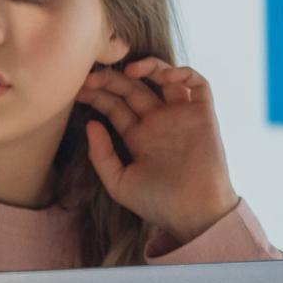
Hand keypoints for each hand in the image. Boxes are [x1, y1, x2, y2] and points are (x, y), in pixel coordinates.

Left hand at [80, 57, 238, 243]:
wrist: (194, 215)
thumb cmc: (157, 203)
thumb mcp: (119, 182)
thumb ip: (101, 155)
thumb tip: (91, 123)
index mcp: (137, 136)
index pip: (114, 105)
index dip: (97, 94)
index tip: (78, 90)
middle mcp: (157, 122)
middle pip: (132, 89)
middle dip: (112, 79)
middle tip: (91, 76)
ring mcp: (180, 116)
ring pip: (164, 78)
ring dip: (148, 66)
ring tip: (129, 71)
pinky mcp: (203, 115)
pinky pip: (198, 85)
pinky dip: (184, 73)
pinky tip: (165, 76)